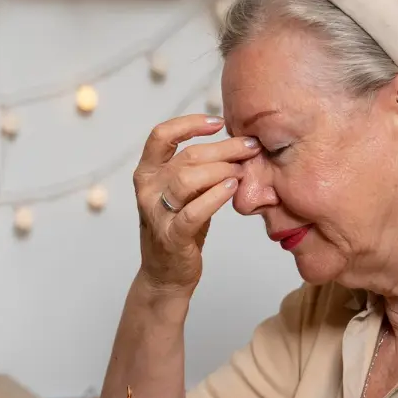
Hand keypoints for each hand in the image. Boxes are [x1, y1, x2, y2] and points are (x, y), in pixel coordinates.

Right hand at [132, 115, 260, 290]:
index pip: (161, 135)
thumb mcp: (183, 193)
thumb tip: (235, 141)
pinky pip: (194, 211)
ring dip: (221, 170)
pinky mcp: (171, 236)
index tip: (218, 122)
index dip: (190, 124)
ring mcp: (156, 213)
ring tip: (241, 171)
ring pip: (188, 179)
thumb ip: (197, 168)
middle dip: (223, 148)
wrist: (167, 274)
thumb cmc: (181, 227)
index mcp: (147, 173)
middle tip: (249, 148)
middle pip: (186, 156)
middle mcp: (147, 189)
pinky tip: (232, 189)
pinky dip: (215, 197)